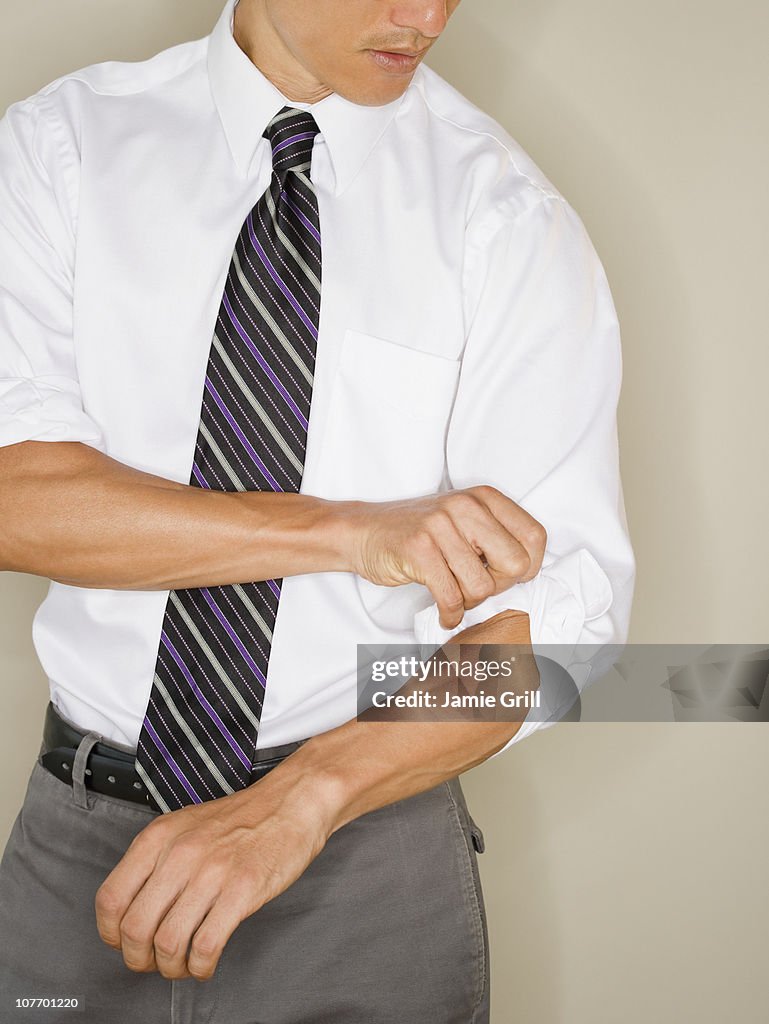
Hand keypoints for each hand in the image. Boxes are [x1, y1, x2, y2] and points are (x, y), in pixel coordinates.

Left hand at [94, 773, 331, 980]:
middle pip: (135, 929)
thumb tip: (131, 910)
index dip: (111, 934)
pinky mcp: (243, 890)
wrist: (290, 803)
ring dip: (171, 968)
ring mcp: (212, 872)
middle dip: (139, 959)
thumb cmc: (241, 819)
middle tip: (153, 962)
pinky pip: (206, 947)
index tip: (124, 943)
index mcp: (159, 837)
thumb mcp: (184, 827)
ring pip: (169, 944)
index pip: (110, 899)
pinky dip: (201, 967)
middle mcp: (180, 853)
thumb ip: (155, 861)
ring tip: (182, 964)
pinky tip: (206, 962)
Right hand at [347, 485, 546, 628]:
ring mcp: (440, 526)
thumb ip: (495, 537)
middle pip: (515, 563)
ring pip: (482, 586)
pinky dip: (450, 614)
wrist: (363, 530)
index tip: (508, 576)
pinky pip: (451, 597)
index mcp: (484, 498)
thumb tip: (526, 572)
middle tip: (477, 587)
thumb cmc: (419, 533)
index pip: (535, 537)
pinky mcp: (418, 549)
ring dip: (469, 601)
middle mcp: (465, 506)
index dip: (529, 566)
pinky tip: (444, 613)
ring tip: (454, 595)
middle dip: (499, 586)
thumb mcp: (463, 521)